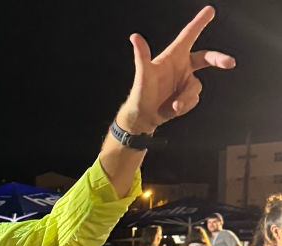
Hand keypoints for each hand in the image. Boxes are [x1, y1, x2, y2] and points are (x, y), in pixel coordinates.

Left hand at [117, 6, 235, 133]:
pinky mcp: (187, 95)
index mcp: (173, 56)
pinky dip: (184, 105)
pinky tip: (172, 108)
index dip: (199, 22)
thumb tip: (134, 37)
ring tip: (173, 105)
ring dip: (186, 98)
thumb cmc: (140, 93)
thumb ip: (141, 55)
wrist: (143, 117)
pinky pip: (194, 99)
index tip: (210, 10)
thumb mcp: (143, 74)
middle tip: (230, 63)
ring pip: (196, 87)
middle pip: (206, 57)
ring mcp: (185, 81)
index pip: (189, 35)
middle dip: (218, 59)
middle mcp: (181, 66)